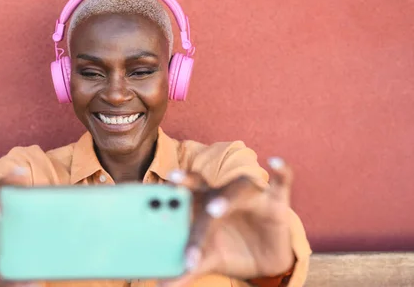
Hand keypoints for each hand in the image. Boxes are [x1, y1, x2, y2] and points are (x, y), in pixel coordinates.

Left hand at [159, 158, 294, 285]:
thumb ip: (187, 269)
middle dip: (190, 183)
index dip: (170, 191)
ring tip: (214, 209)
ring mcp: (251, 195)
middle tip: (173, 183)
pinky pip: (281, 181)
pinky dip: (281, 171)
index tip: (154, 190)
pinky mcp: (276, 201)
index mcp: (203, 203)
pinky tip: (274, 162)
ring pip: (239, 187)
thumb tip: (162, 285)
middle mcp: (224, 194)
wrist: (264, 260)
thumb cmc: (229, 250)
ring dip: (227, 196)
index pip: (184, 193)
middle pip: (206, 183)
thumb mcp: (209, 259)